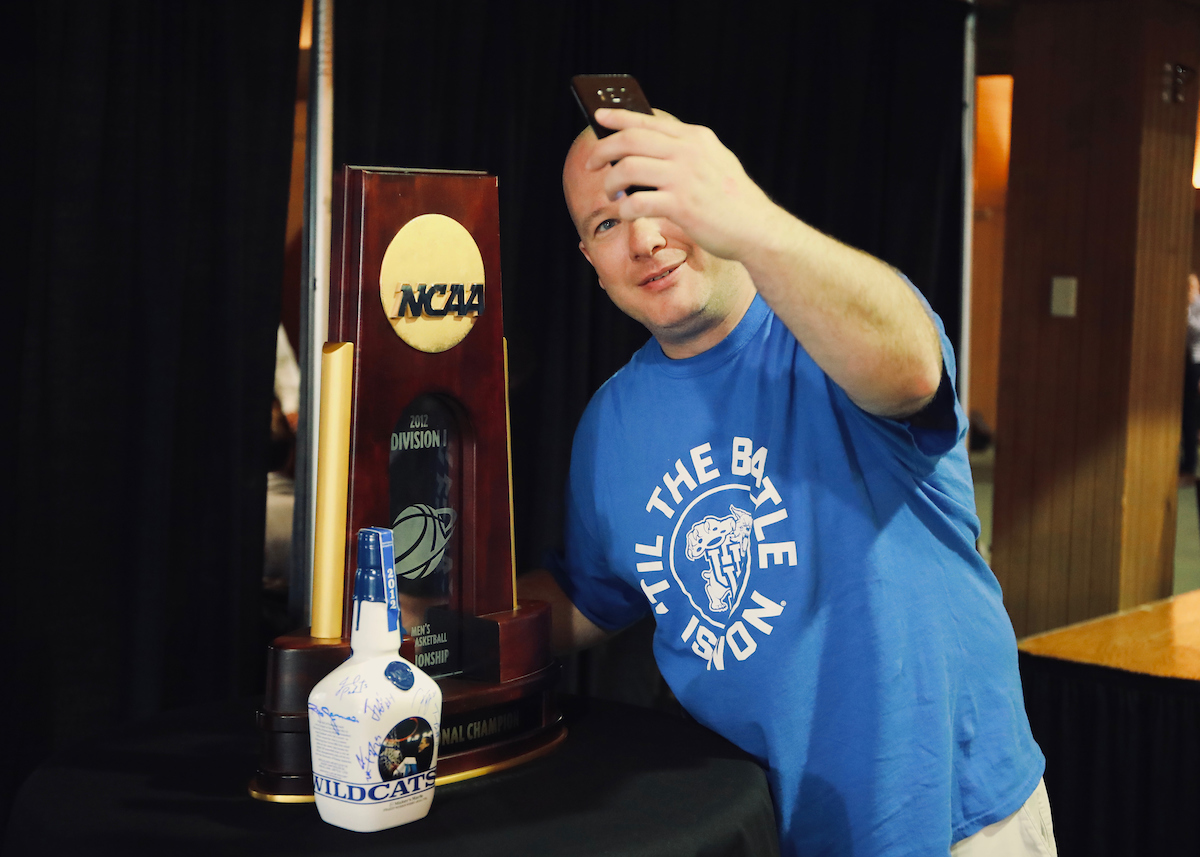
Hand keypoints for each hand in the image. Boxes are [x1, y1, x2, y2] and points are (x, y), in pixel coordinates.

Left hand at [586, 108, 783, 261]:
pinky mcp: (681, 206)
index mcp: (696, 138)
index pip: (647, 121)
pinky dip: (624, 208)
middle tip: (591, 163)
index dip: (618, 118)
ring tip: (610, 193)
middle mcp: (688, 152)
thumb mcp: (715, 161)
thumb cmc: (733, 200)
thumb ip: (688, 150)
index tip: (598, 118)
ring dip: (610, 182)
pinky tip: (626, 213)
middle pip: (630, 140)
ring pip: (628, 168)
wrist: (757, 229)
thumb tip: (650, 145)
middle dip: (603, 150)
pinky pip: (637, 202)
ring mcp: (684, 178)